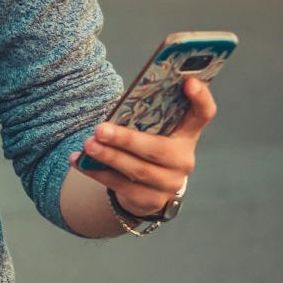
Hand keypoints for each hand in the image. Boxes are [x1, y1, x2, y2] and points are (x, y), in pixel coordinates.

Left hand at [69, 77, 216, 216]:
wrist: (147, 186)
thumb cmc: (145, 142)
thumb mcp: (149, 127)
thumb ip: (142, 113)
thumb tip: (119, 101)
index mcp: (186, 133)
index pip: (203, 114)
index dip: (200, 98)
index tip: (189, 81)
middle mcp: (184, 159)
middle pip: (159, 149)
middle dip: (127, 139)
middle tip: (100, 129)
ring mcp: (170, 183)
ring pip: (138, 170)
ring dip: (109, 156)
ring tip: (88, 145)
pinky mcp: (151, 200)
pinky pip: (121, 186)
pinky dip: (97, 172)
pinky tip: (78, 161)